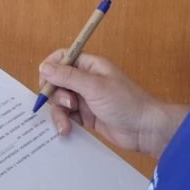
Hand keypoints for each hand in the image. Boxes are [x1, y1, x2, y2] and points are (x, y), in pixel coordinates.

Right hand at [39, 52, 188, 157]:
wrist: (145, 129)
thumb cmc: (126, 103)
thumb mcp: (94, 87)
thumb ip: (68, 77)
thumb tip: (44, 67)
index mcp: (90, 66)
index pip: (63, 58)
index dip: (50, 67)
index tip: (44, 81)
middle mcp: (86, 80)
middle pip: (57, 82)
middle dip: (55, 94)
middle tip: (67, 104)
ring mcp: (86, 99)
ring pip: (60, 101)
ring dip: (59, 112)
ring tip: (67, 123)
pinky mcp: (87, 116)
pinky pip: (67, 116)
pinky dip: (64, 122)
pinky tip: (67, 131)